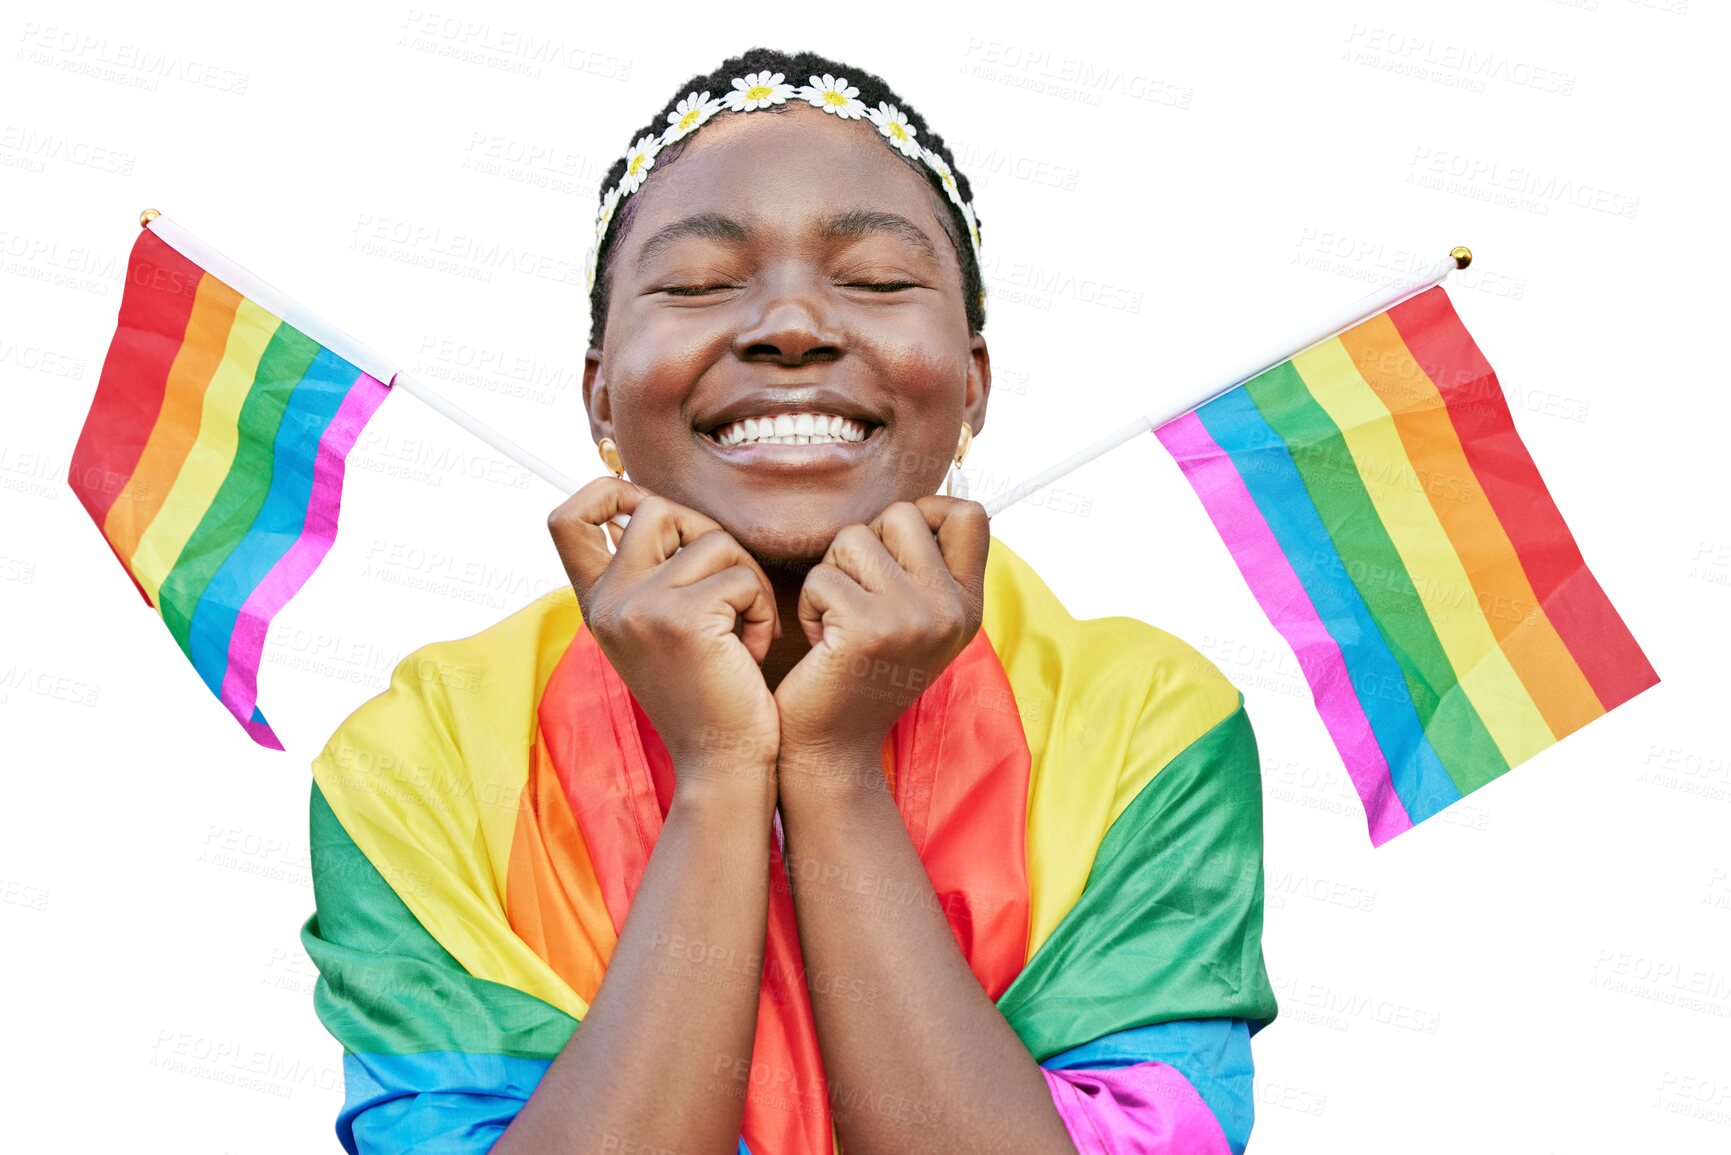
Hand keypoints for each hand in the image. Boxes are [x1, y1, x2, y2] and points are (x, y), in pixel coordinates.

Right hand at [548, 478, 782, 790]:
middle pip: (656, 508)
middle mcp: (608, 601)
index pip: (566, 517)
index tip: (644, 506)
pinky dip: (762, 607)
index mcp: (596, 603)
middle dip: (708, 534)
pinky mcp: (682, 618)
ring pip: (712, 539)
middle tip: (730, 587)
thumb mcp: (658, 630)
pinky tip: (752, 649)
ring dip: (746, 578)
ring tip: (744, 629)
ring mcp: (639, 607)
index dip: (604, 492)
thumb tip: (653, 506)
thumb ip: (649, 575)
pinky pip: (740, 576)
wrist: (721, 762)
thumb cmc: (706, 694)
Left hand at [774, 496, 988, 766]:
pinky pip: (822, 576)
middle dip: (864, 546)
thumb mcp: (917, 622)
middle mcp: (951, 610)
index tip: (894, 552)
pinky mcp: (868, 629)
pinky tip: (820, 643)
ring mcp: (914, 618)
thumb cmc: (861, 674)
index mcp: (969, 605)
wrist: (834, 749)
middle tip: (856, 596)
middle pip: (902, 514)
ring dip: (832, 574)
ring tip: (837, 620)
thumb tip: (923, 504)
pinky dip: (809, 605)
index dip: (925, 512)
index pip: (970, 514)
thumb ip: (927, 567)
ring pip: (854, 539)